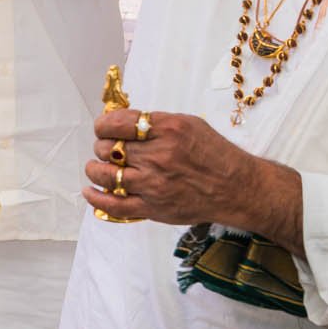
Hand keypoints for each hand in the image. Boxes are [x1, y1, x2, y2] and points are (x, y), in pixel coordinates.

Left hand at [84, 108, 302, 250]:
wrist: (236, 188)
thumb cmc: (214, 153)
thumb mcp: (189, 124)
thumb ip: (155, 122)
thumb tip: (121, 120)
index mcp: (167, 129)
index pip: (118, 122)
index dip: (103, 124)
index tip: (103, 127)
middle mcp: (158, 156)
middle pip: (109, 148)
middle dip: (102, 146)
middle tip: (107, 148)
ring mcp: (154, 184)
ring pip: (106, 175)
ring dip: (95, 169)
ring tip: (96, 167)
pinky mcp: (153, 208)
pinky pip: (115, 205)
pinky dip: (97, 198)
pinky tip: (90, 191)